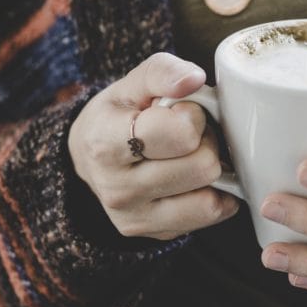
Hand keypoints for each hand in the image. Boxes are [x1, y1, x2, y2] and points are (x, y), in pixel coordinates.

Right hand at [69, 52, 238, 240]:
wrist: (90, 160)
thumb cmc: (119, 116)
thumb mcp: (133, 84)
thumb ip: (163, 72)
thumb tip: (194, 79)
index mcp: (105, 144)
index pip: (180, 134)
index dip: (192, 116)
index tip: (179, 112)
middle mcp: (117, 189)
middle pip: (202, 166)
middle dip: (205, 143)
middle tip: (188, 135)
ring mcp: (136, 218)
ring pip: (210, 197)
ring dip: (210, 171)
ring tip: (189, 156)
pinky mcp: (156, 234)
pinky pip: (211, 215)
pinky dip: (215, 195)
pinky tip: (195, 179)